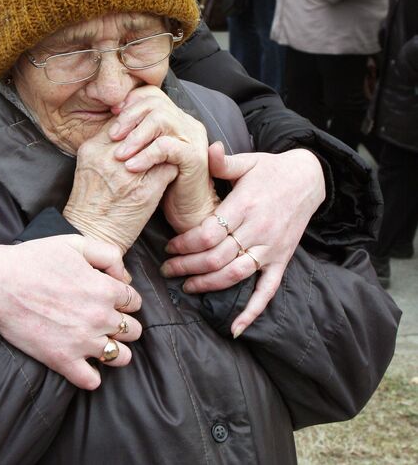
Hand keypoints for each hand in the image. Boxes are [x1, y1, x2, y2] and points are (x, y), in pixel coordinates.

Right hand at [0, 235, 142, 389]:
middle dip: (125, 324)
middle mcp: (99, 317)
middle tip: (107, 320)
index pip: (134, 301)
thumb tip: (124, 277)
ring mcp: (82, 342)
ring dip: (115, 351)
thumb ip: (108, 254)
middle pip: (133, 330)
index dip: (126, 299)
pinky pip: (91, 381)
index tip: (114, 300)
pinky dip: (91, 375)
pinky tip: (83, 362)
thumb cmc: (34, 259)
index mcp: (105, 289)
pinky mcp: (62, 360)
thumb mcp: (75, 243)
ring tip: (100, 342)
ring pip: (120, 357)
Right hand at [63, 120, 177, 253]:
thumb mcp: (89, 167)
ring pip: (158, 145)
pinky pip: (168, 168)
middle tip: (165, 133)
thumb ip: (105, 146)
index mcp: (93, 149)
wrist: (91, 237)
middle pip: (140, 129)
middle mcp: (109, 158)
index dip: (136, 123)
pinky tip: (173, 169)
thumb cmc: (90, 203)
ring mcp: (128, 175)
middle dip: (153, 130)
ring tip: (171, 149)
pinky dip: (173, 166)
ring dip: (166, 146)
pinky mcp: (146, 192)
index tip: (145, 128)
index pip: (121, 121)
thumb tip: (133, 130)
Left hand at [109, 86, 218, 232]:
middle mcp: (187, 123)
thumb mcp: (145, 154)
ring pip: (161, 119)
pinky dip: (146, 155)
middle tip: (112, 135)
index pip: (151, 95)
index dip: (130, 101)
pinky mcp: (195, 157)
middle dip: (129, 117)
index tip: (111, 115)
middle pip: (155, 102)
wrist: (187, 212)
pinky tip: (131, 167)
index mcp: (174, 118)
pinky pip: (166, 146)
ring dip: (136, 136)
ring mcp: (193, 138)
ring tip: (120, 154)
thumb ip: (134, 134)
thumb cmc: (161, 182)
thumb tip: (109, 116)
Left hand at [161, 142, 324, 336]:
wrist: (309, 179)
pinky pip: (267, 291)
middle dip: (187, 267)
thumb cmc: (271, 168)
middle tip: (167, 270)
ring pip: (234, 275)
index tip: (169, 247)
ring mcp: (271, 248)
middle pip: (216, 257)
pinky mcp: (281, 260)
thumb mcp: (247, 160)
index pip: (208, 234)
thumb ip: (222, 161)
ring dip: (207, 285)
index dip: (185, 244)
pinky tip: (234, 328)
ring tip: (186, 286)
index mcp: (244, 205)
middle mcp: (257, 230)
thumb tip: (206, 148)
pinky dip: (252, 312)